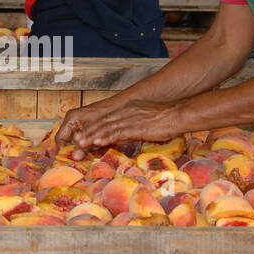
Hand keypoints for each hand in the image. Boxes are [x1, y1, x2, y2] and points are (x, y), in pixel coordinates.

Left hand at [57, 99, 183, 156]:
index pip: (105, 119)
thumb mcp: (144, 123)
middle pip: (102, 123)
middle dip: (88, 133)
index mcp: (127, 110)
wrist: (178, 114)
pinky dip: (106, 137)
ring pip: (106, 127)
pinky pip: (118, 132)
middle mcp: (125, 112)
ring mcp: (130, 118)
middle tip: (75, 141)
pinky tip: (97, 142)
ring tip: (80, 143)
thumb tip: (120, 139)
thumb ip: (130, 130)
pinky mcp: (136, 125)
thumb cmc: (165, 121)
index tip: (81, 135)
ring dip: (92, 136)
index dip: (92, 128)